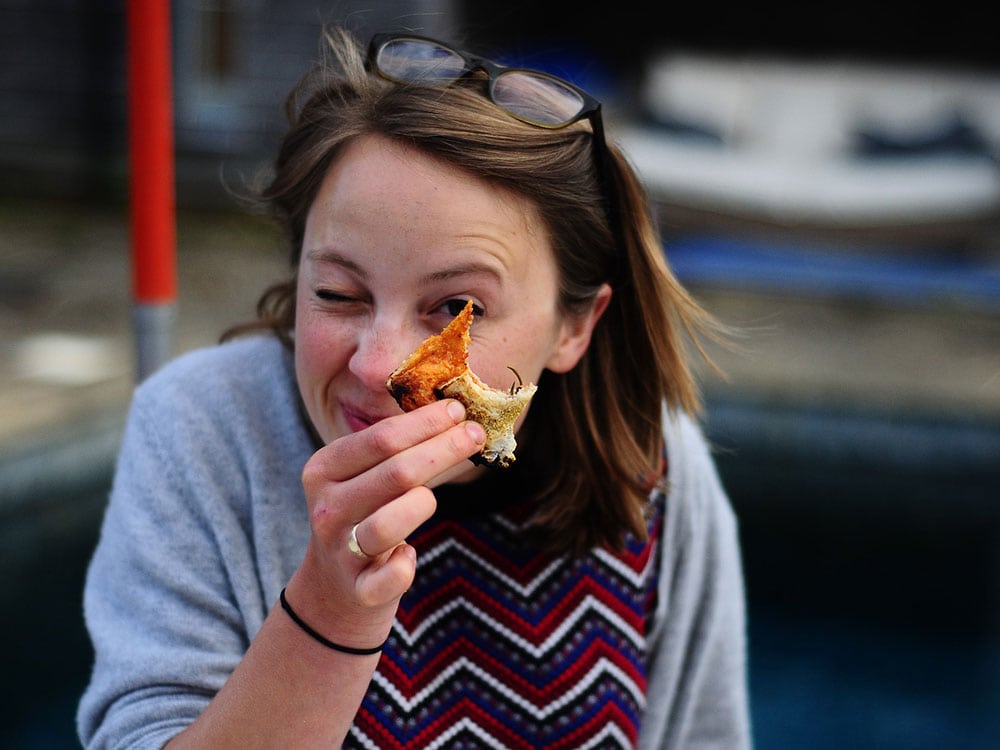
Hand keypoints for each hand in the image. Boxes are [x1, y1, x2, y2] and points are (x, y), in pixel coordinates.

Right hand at [286, 399, 484, 647]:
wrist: (336, 587)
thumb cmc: (367, 514)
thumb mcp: (366, 475)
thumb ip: (398, 445)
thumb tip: (455, 410)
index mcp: (324, 469)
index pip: (381, 438)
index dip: (425, 422)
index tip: (459, 409)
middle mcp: (327, 508)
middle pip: (395, 473)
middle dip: (444, 449)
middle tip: (476, 434)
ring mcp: (340, 550)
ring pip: (390, 522)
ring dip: (423, 504)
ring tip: (431, 499)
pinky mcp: (358, 589)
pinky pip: (391, 577)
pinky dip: (405, 565)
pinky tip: (409, 555)